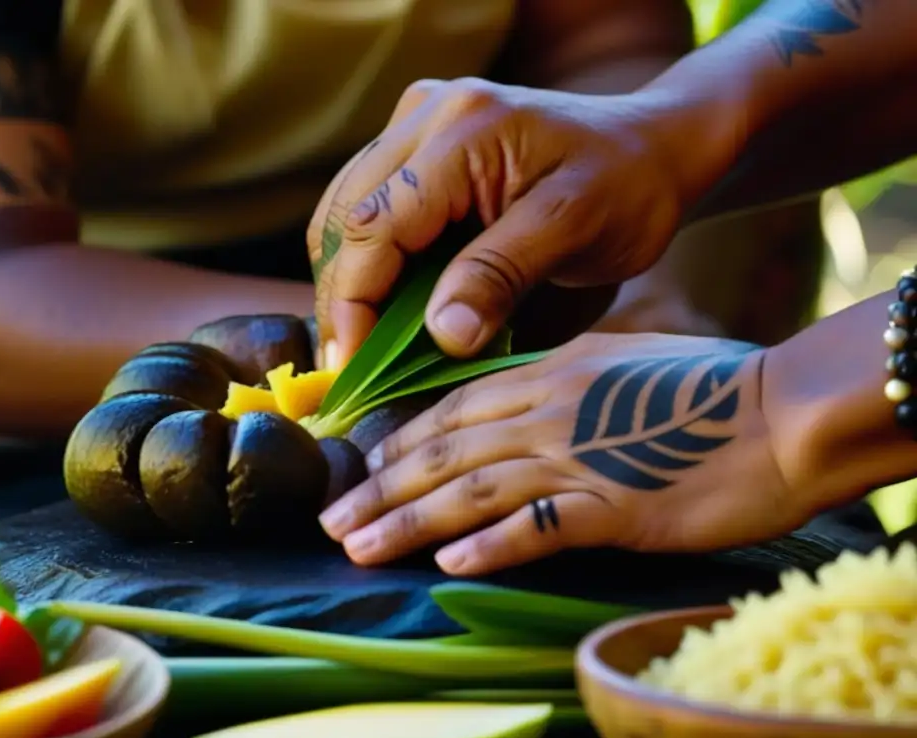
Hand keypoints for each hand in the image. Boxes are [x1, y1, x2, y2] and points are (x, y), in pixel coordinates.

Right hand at [307, 77, 715, 366]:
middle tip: (352, 367)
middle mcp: (427, 113)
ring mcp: (419, 123)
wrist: (653, 147)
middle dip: (342, 297)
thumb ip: (502, 275)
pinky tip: (387, 304)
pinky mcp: (422, 143)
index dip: (353, 302)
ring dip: (350, 281)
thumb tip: (441, 334)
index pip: (376, 224)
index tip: (353, 367)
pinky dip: (371, 261)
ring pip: (348, 212)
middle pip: (346, 216)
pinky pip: (372, 206)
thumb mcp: (574, 231)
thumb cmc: (628, 187)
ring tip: (364, 343)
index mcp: (464, 129)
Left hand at [319, 333, 803, 575]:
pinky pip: (540, 527)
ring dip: (410, 521)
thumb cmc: (709, 388)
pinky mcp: (616, 506)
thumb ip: (565, 381)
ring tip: (359, 547)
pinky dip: (492, 544)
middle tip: (332, 519)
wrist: (782, 411)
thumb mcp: (622, 362)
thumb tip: (518, 406)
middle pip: (447, 451)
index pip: (455, 408)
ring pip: (473, 490)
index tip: (359, 467)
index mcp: (552, 373)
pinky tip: (450, 563)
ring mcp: (580, 457)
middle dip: (381, 487)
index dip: (401, 439)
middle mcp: (551, 411)